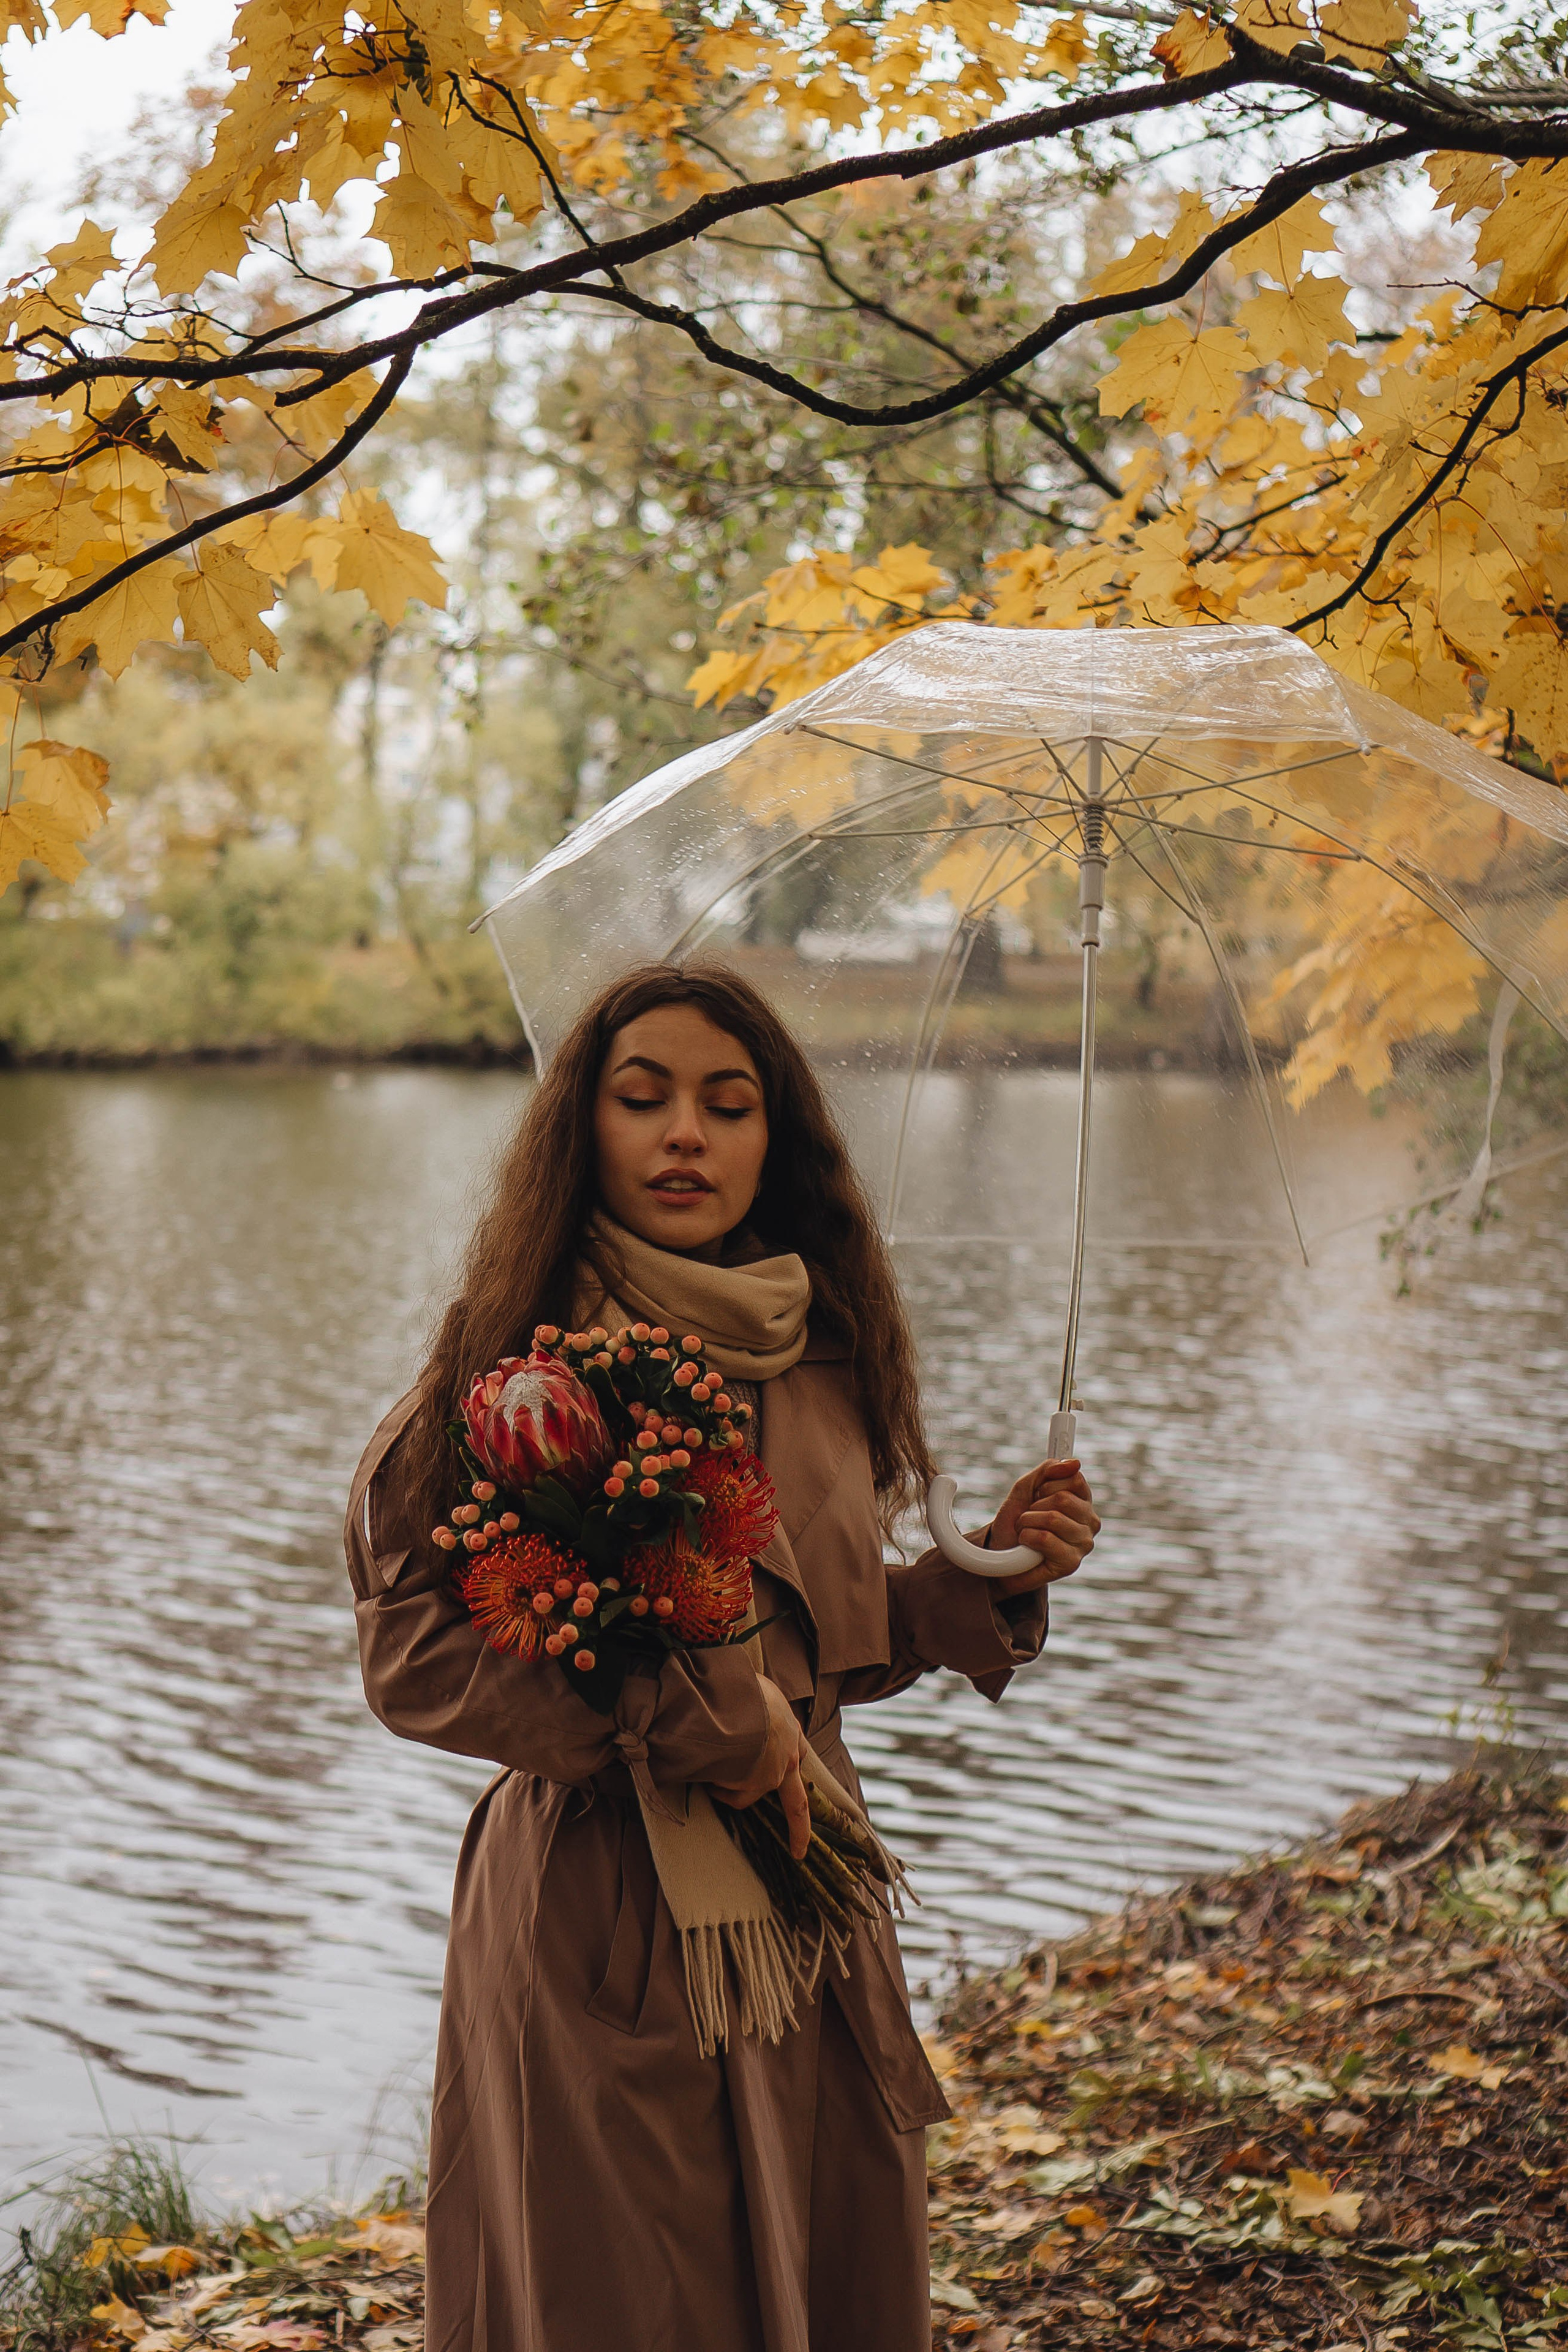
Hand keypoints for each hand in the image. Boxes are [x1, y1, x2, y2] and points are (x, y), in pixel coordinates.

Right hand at [709, 1676, 810, 1859]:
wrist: (740, 1702)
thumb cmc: (744, 1689)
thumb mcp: (758, 1692)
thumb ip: (755, 1708)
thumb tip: (737, 1700)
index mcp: (791, 1734)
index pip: (802, 1760)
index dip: (801, 1773)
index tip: (806, 1793)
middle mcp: (788, 1760)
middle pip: (796, 1805)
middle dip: (799, 1832)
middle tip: (798, 1853)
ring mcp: (771, 1776)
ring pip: (744, 1795)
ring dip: (726, 1787)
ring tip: (707, 1764)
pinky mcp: (752, 1785)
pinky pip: (727, 1791)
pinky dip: (715, 1784)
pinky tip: (705, 1767)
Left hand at [982, 1458, 1099, 1597]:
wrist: (999, 1556)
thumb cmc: (1016, 1522)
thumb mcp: (1026, 1489)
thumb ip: (1047, 1471)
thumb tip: (1074, 1462)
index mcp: (1083, 1502)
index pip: (1075, 1479)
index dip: (1048, 1484)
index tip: (1037, 1494)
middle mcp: (1089, 1522)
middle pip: (1064, 1498)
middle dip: (1035, 1505)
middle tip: (1029, 1516)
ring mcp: (1083, 1543)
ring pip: (1053, 1518)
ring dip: (1027, 1522)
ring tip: (1025, 1531)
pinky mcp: (1071, 1563)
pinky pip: (1045, 1538)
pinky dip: (1027, 1537)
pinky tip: (1027, 1545)